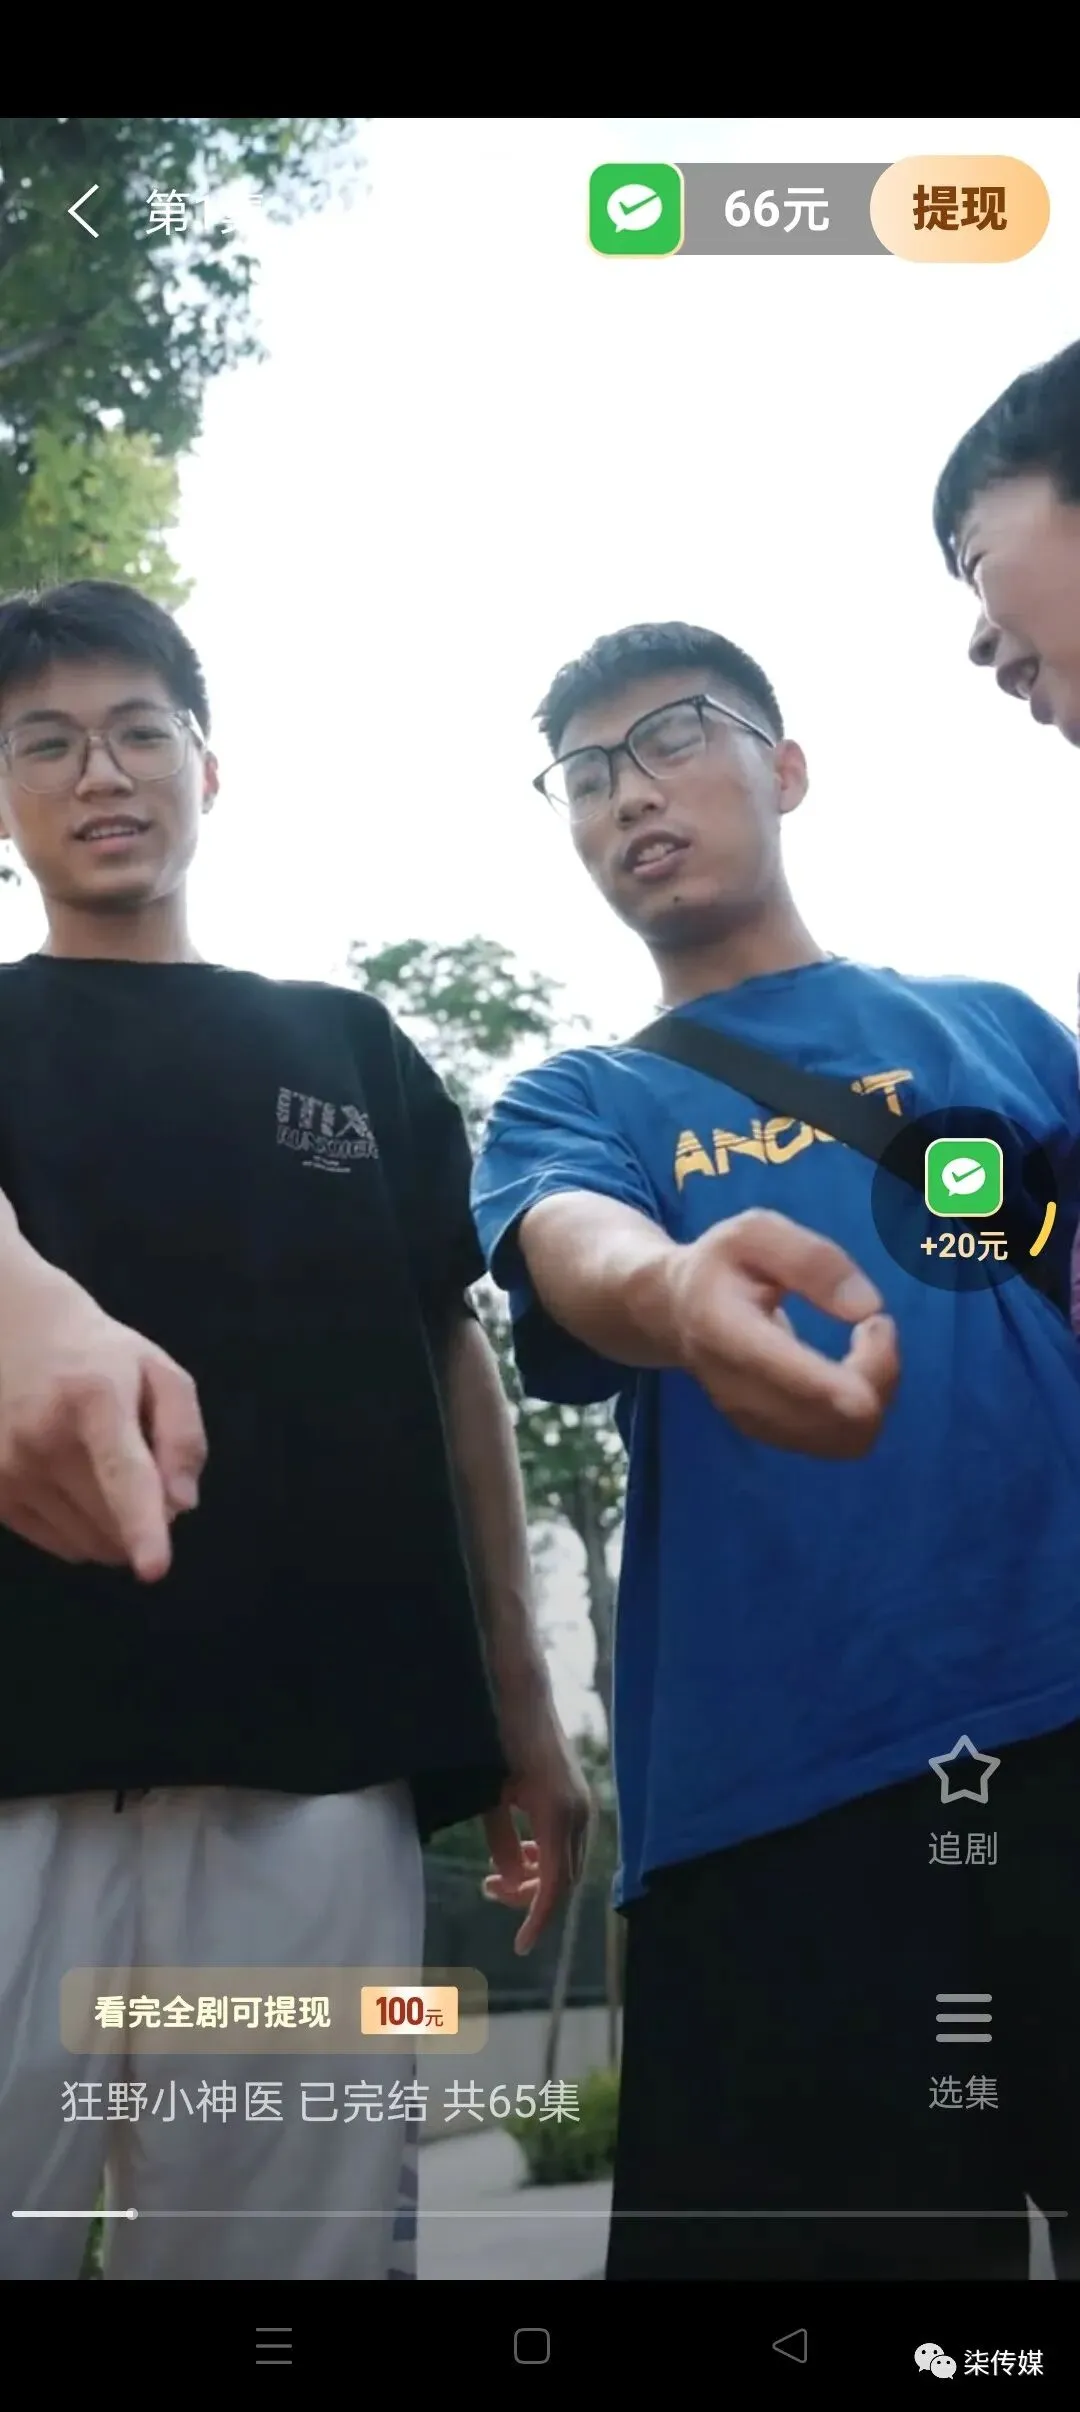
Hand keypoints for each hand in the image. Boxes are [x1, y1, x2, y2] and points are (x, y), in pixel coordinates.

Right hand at [0, 1267, 206, 1578]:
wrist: (14, 1333)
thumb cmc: (101, 1357)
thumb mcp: (159, 1371)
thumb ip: (183, 1435)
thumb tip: (181, 1505)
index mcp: (94, 1398)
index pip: (123, 1474)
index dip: (142, 1526)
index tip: (154, 1569)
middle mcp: (43, 1437)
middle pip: (113, 1521)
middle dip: (147, 1517)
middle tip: (142, 1467)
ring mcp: (9, 1468)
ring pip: (88, 1542)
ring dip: (115, 1529)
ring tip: (101, 1467)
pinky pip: (59, 1544)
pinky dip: (84, 1531)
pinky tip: (77, 1485)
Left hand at [482, 1711, 593, 1953]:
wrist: (522, 1694)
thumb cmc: (500, 1739)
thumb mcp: (490, 1794)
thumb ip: (499, 1842)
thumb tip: (506, 1880)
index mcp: (558, 1816)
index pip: (553, 1886)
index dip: (537, 1920)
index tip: (519, 1946)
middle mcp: (579, 1814)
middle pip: (562, 1880)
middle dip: (528, 1897)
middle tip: (487, 1890)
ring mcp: (582, 1806)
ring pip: (566, 1863)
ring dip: (535, 1877)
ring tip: (495, 1876)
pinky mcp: (578, 1798)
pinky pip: (567, 1843)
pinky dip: (544, 1857)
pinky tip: (518, 1852)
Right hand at [666, 1207, 898, 1457]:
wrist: (675, 1311)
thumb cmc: (722, 1265)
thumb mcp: (757, 1232)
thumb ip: (811, 1260)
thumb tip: (867, 1307)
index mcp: (727, 1334)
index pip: (794, 1380)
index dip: (850, 1381)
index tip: (875, 1334)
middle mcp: (737, 1392)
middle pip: (839, 1420)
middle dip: (879, 1372)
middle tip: (875, 1323)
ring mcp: (755, 1422)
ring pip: (849, 1438)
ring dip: (877, 1392)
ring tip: (864, 1342)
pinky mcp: (773, 1436)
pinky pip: (843, 1441)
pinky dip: (866, 1408)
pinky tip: (852, 1368)